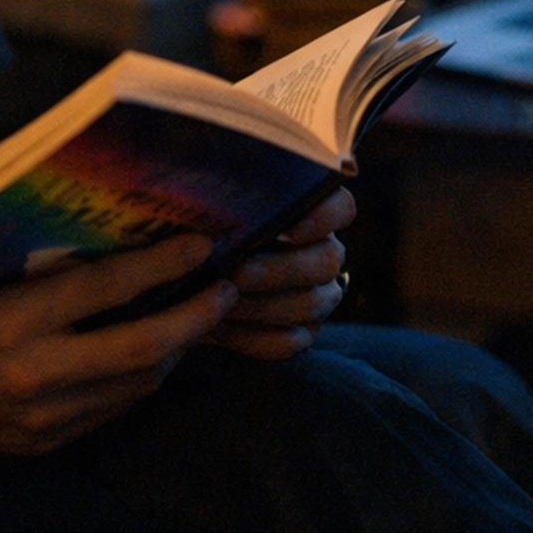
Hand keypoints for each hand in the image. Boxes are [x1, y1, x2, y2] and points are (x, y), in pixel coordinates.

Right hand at [0, 233, 236, 460]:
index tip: (201, 246)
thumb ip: (14, 248)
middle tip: (225, 289)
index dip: (162, 266)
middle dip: (194, 317)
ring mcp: (39, 417)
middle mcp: (31, 374)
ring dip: (173, 349)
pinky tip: (148, 353)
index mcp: (7, 322)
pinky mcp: (41, 443)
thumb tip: (81, 208)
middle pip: (141, 347)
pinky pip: (111, 410)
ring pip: (136, 383)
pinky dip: (138, 380)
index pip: (105, 290)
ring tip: (194, 317)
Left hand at [207, 184, 356, 359]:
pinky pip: (289, 341)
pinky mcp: (301, 332)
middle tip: (236, 272)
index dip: (324, 216)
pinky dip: (253, 337)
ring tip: (220, 301)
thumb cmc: (203, 229)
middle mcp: (323, 253)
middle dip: (278, 269)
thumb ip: (219, 195)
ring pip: (309, 303)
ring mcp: (318, 295)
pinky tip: (221, 328)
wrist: (191, 276)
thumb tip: (212, 191)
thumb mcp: (209, 205)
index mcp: (310, 212)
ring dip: (262, 305)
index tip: (290, 227)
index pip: (341, 207)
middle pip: (326, 260)